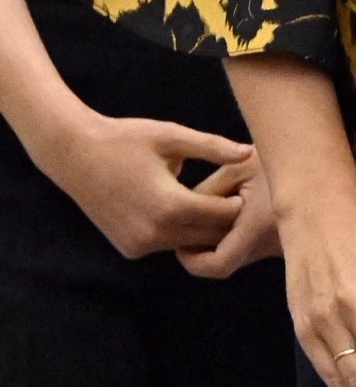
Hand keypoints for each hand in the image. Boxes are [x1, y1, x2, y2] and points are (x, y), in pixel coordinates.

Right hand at [45, 110, 250, 258]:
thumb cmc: (128, 139)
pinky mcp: (130, 249)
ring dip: (202, 227)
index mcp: (170, 206)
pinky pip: (166, 244)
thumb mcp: (172, 137)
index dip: (238, 201)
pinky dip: (179, 232)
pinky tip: (187, 211)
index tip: (248, 185)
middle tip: (239, 196)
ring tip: (216, 202)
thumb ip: (213, 147)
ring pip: (188, 243)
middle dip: (224, 218)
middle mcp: (155, 233)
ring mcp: (140, 245)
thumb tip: (249, 152)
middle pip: (208, 235)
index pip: (222, 215)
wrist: (76, 155)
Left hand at [176, 151, 282, 277]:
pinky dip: (235, 238)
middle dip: (201, 252)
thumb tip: (186, 213)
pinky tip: (229, 214)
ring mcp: (279, 246)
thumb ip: (210, 191)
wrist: (318, 158)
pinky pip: (251, 248)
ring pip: (238, 256)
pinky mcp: (284, 241)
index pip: (218, 265)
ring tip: (206, 218)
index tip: (178, 244)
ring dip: (218, 243)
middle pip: (225, 264)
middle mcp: (270, 244)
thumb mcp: (240, 166)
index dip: (191, 260)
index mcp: (258, 227)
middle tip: (184, 230)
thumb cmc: (279, 157)